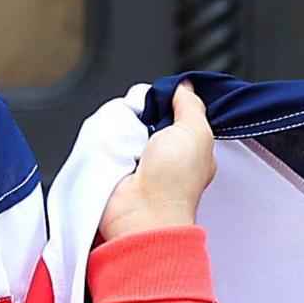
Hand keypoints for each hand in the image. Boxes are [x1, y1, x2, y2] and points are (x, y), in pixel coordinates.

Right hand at [95, 81, 216, 244]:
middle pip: (149, 115)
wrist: (141, 214)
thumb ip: (192, 106)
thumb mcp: (196, 132)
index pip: (178, 112)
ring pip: (126, 124)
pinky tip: (116, 145)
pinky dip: (108, 137)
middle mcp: (163, 156)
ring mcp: (137, 161)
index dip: (170, 101)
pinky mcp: (113, 166)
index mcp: (189, 149)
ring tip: (131, 136)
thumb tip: (183, 88)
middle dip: (145, 110)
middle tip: (147, 121)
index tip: (164, 97)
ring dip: (125, 124)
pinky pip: (106, 139)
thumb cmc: (174, 185)